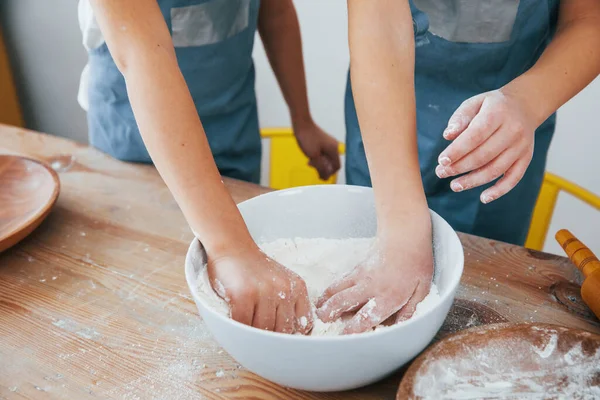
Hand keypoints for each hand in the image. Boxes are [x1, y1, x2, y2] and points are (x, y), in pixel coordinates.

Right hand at [208, 246, 312, 333]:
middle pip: (282, 331)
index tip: (281, 339)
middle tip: (260, 339)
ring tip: (246, 329)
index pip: (304, 325)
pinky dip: (238, 329)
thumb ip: (289, 305)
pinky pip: (243, 324)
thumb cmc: (255, 269)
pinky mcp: (242, 295)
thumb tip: (289, 340)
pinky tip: (236, 324)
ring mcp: (263, 292)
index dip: (292, 336)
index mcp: (297, 287)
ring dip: (253, 334)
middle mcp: (283, 289)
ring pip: (263, 330)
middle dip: (271, 338)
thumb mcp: (281, 281)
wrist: (232, 246)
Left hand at [294, 121, 340, 180]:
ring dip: (319, 163)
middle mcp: (334, 146)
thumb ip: (321, 168)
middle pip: (332, 163)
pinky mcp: (323, 141)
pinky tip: (310, 157)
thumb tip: (326, 177)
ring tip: (309, 162)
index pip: (336, 167)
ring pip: (327, 158)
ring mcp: (329, 143)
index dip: (329, 174)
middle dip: (323, 168)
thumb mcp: (314, 156)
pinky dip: (318, 157)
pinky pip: (324, 153)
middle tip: (312, 167)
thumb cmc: (308, 139)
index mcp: (334, 150)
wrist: (302, 123)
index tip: (320, 176)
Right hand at [315, 218, 432, 333]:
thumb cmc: (417, 261)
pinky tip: (324, 297)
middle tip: (322, 322)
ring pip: (336, 290)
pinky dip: (329, 290)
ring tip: (318, 312)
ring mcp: (360, 276)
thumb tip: (401, 326)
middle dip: (329, 314)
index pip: (366, 317)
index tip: (345, 336)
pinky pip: (339, 281)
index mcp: (388, 297)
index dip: (353, 329)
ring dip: (325, 302)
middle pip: (343, 302)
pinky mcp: (357, 268)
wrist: (405, 234)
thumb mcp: (422, 289)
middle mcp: (370, 288)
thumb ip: (410, 310)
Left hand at [436, 88, 537, 203]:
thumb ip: (460, 118)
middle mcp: (513, 130)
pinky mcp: (526, 158)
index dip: (458, 150)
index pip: (475, 136)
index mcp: (498, 113)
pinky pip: (514, 178)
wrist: (524, 105)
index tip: (441, 160)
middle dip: (460, 167)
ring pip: (496, 169)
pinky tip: (483, 198)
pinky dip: (499, 190)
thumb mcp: (474, 102)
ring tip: (454, 185)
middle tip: (441, 172)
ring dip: (473, 181)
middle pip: (484, 155)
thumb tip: (447, 136)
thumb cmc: (492, 106)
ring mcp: (521, 146)